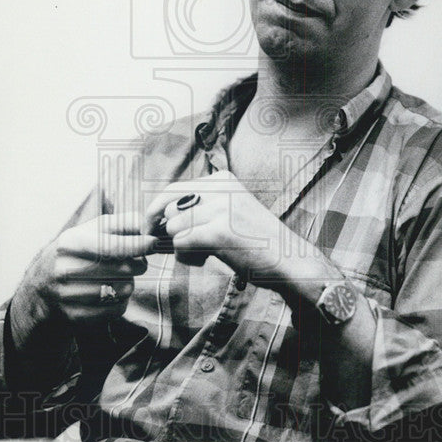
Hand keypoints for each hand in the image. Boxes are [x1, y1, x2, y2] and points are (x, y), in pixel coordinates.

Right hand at [9, 212, 156, 350]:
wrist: (40, 288)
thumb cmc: (72, 255)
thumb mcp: (87, 232)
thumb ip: (116, 224)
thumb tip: (143, 222)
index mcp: (69, 242)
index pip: (112, 246)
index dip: (138, 245)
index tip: (153, 243)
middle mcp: (65, 268)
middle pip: (121, 270)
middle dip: (138, 265)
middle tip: (138, 264)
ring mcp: (67, 295)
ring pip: (121, 291)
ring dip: (129, 284)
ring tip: (122, 279)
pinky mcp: (74, 316)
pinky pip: (114, 310)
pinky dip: (121, 302)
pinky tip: (114, 295)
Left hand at [143, 170, 317, 289]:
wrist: (289, 261)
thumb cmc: (257, 241)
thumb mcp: (231, 211)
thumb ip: (201, 207)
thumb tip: (159, 218)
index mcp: (222, 180)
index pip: (174, 188)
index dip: (157, 209)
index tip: (152, 226)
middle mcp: (221, 189)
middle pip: (168, 205)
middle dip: (160, 226)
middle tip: (160, 242)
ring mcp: (221, 209)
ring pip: (174, 227)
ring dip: (181, 245)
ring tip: (201, 253)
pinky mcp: (219, 232)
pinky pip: (181, 243)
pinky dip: (187, 256)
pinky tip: (204, 259)